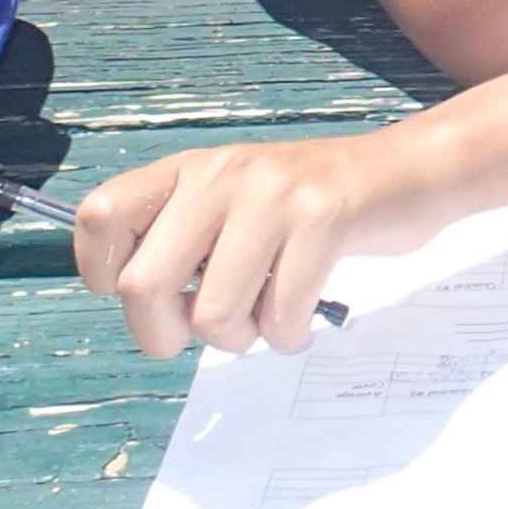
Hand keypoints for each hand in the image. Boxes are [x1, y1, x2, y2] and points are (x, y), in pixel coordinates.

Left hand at [74, 134, 446, 357]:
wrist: (407, 172)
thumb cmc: (313, 206)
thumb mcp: (235, 204)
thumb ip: (184, 240)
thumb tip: (140, 306)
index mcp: (190, 170)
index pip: (100, 216)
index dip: (101, 273)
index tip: (148, 295)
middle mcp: (221, 174)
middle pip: (141, 284)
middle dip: (164, 335)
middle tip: (199, 336)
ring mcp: (272, 195)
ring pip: (212, 312)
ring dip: (241, 338)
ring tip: (266, 320)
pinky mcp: (322, 218)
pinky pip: (280, 312)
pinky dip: (289, 335)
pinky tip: (302, 321)